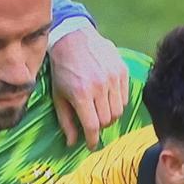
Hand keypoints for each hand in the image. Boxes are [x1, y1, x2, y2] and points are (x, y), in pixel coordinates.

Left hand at [49, 27, 128, 149]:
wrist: (73, 37)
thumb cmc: (62, 69)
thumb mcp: (58, 96)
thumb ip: (66, 121)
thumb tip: (72, 143)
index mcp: (81, 94)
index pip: (92, 126)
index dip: (92, 140)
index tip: (91, 145)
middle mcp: (99, 87)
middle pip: (107, 121)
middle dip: (100, 127)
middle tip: (93, 123)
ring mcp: (113, 78)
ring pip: (118, 111)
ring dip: (110, 116)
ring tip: (101, 110)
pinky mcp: (122, 71)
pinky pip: (125, 98)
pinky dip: (117, 103)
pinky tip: (108, 97)